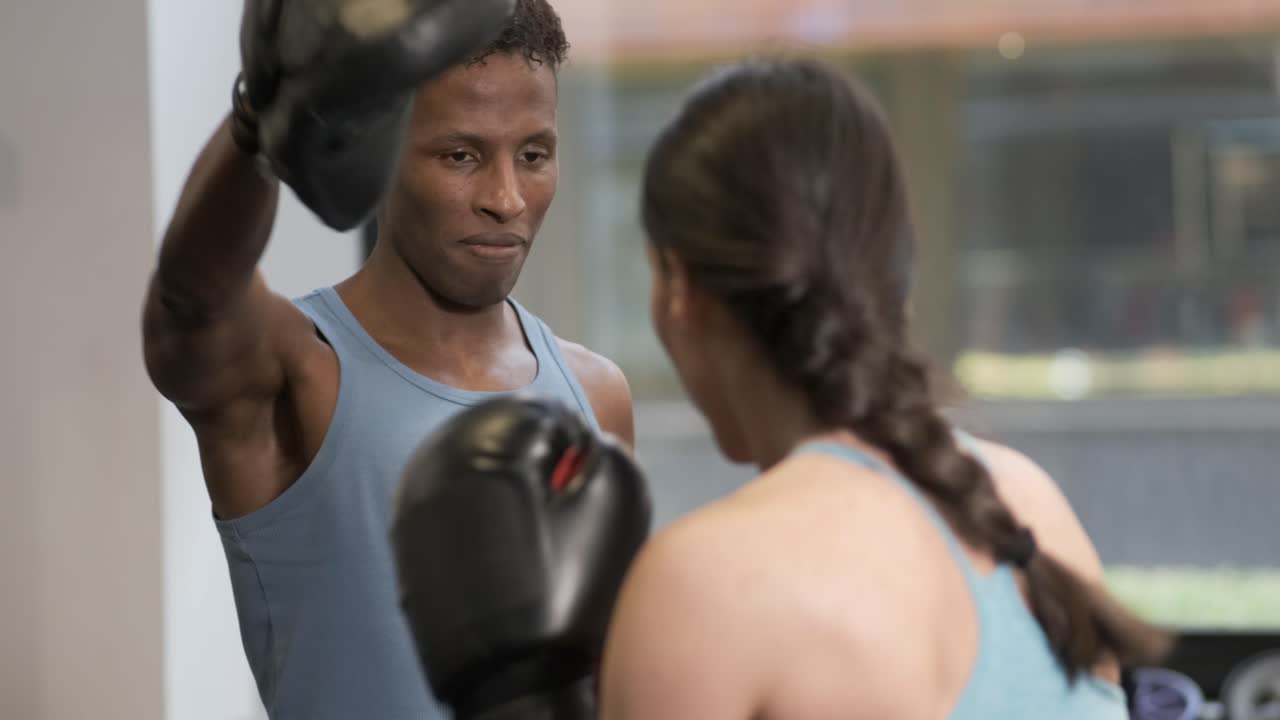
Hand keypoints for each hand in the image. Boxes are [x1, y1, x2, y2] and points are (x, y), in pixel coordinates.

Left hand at [391, 394, 652, 719]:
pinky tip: (504, 542)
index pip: (544, 412)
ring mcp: (412, 504)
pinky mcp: (405, 541)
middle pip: (497, 432)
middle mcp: (437, 466)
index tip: (586, 478)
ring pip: (468, 463)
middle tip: (560, 500)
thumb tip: (586, 441)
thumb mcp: (617, 504)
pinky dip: (477, 508)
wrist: (511, 681)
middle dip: (535, 457)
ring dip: (504, 479)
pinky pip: (446, 501)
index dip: (579, 443)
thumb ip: (608, 450)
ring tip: (534, 523)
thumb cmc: (570, 592)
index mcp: (492, 448)